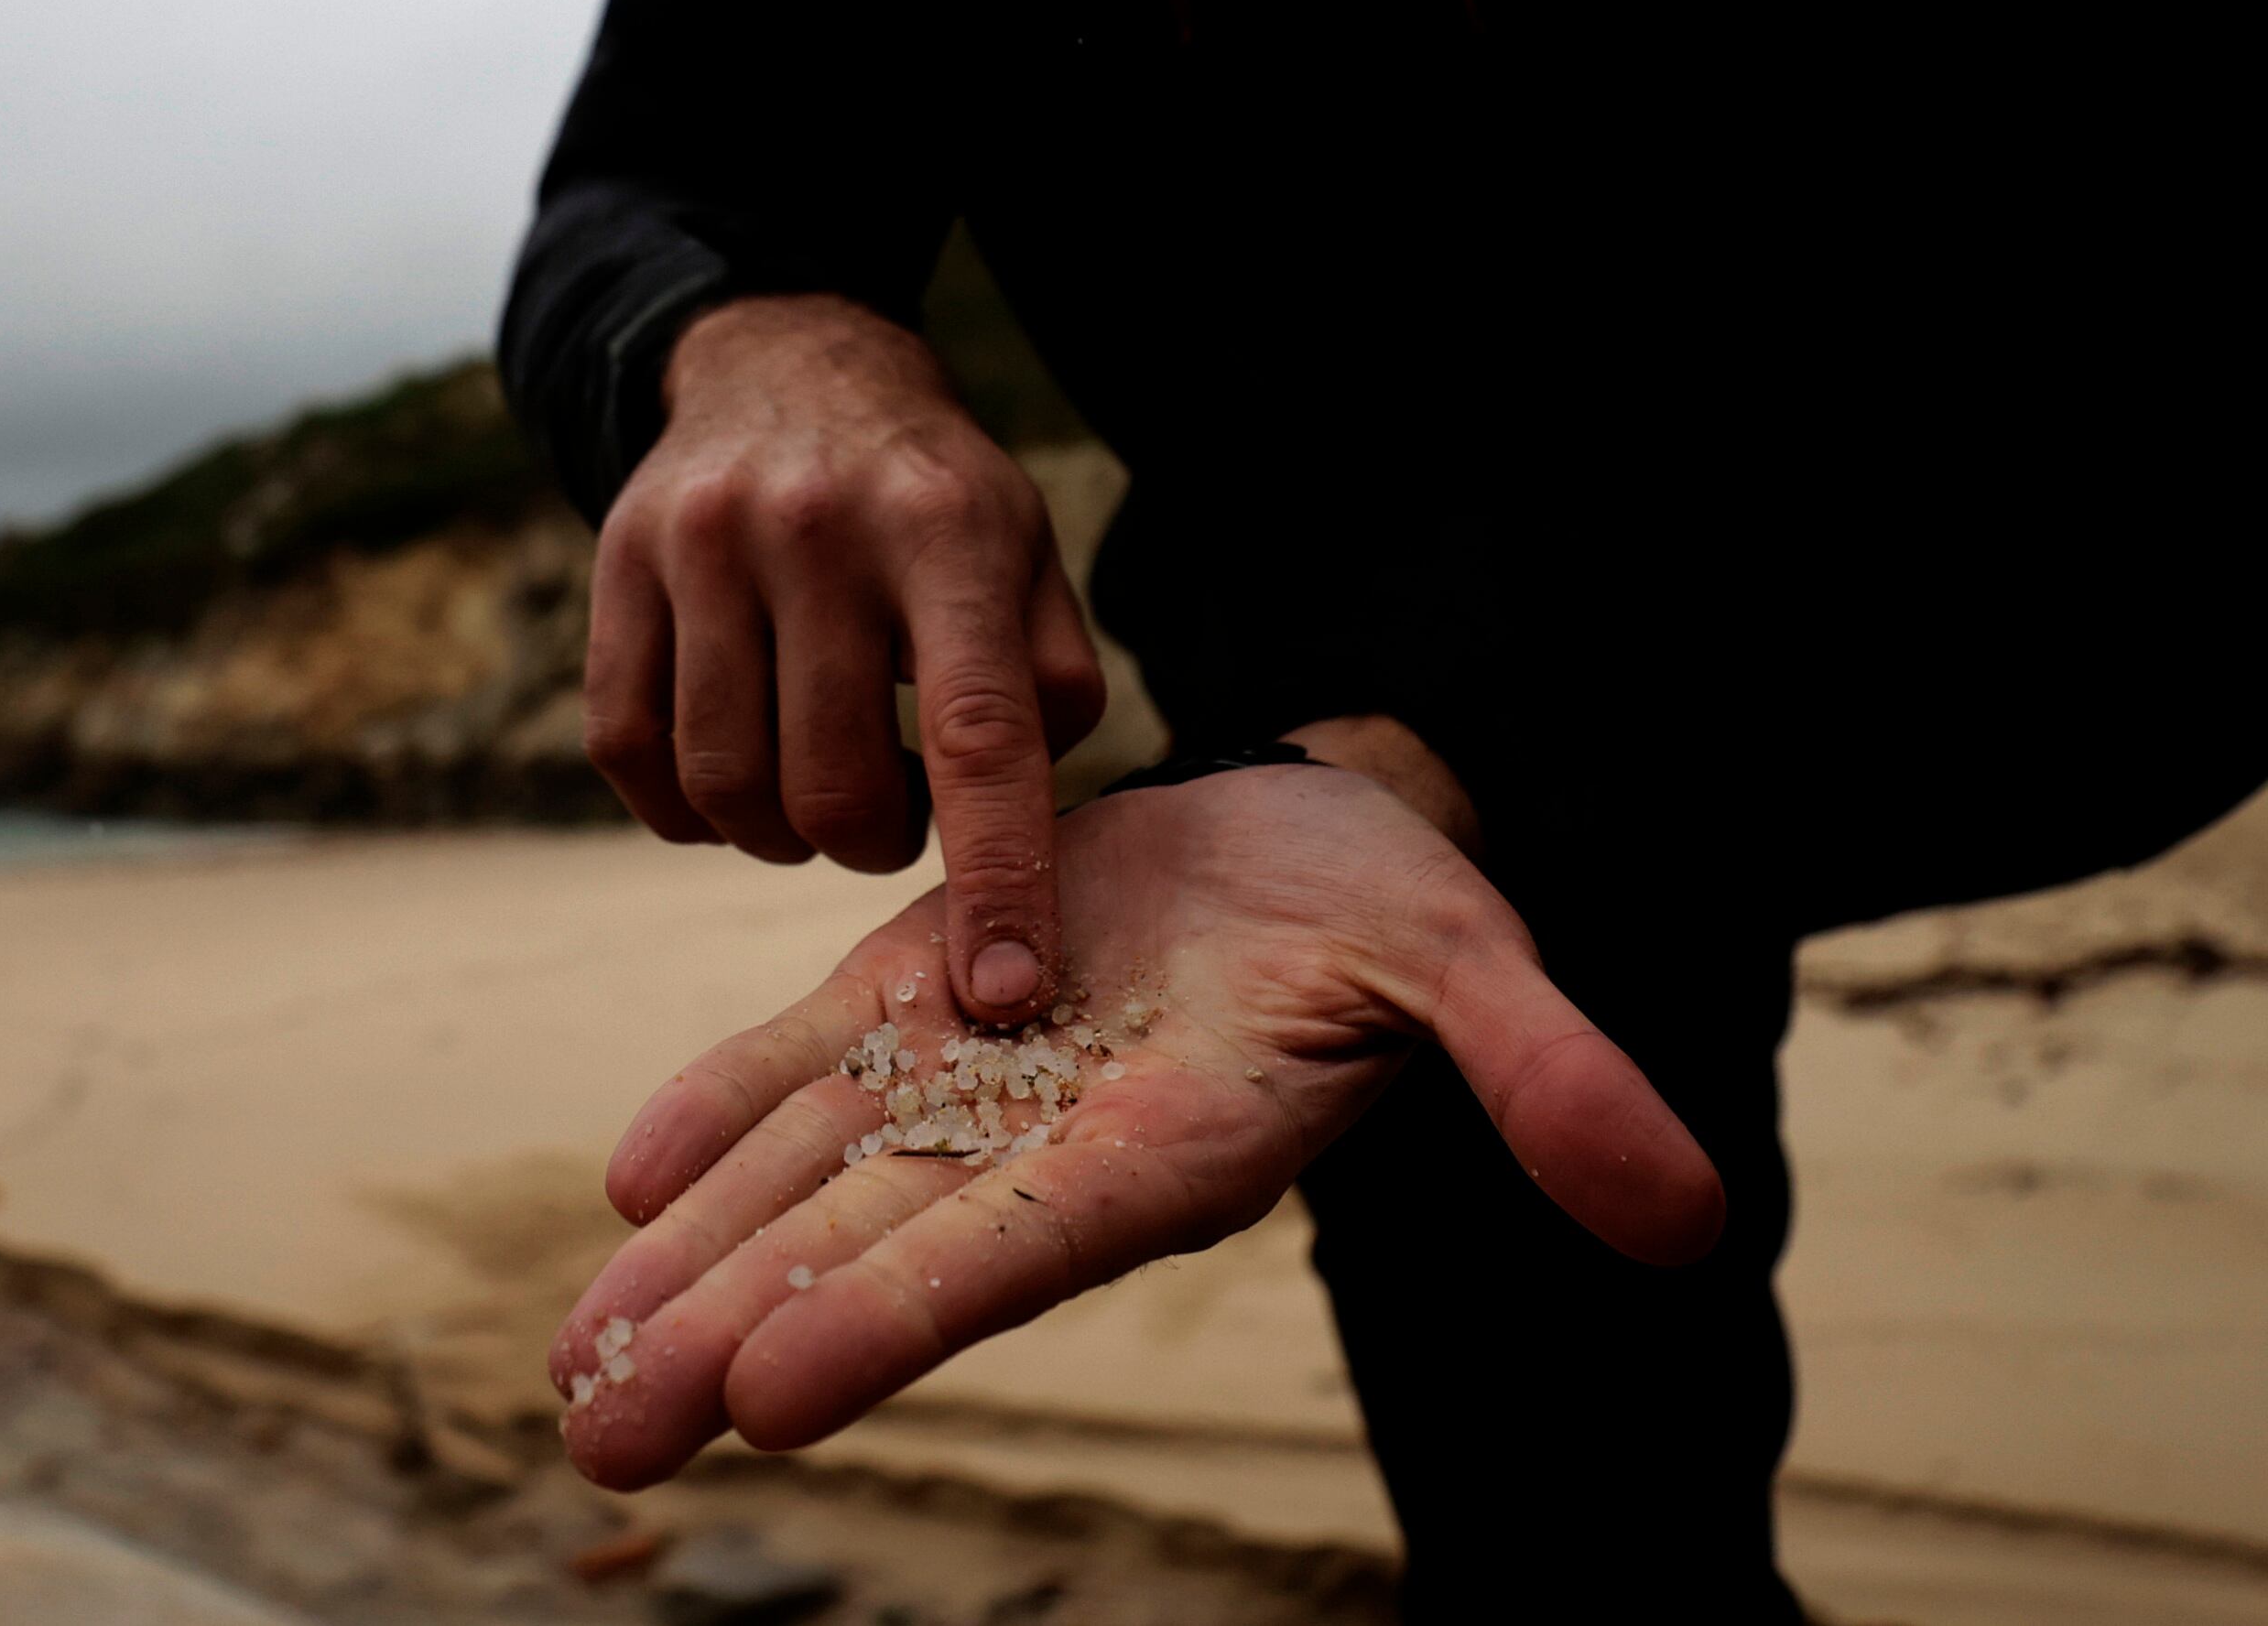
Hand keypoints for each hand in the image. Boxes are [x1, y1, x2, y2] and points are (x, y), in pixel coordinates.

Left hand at [552, 747, 1724, 1488]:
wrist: (1306, 836)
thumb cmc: (1395, 911)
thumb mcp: (1470, 968)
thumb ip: (1545, 1083)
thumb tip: (1688, 1216)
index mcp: (1166, 1147)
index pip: (1019, 1247)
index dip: (904, 1314)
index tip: (775, 1393)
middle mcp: (1046, 1137)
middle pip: (876, 1247)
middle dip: (743, 1335)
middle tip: (609, 1432)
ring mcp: (967, 1067)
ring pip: (811, 1174)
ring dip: (696, 1262)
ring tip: (579, 1362)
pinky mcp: (919, 992)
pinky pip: (805, 1062)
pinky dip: (723, 1111)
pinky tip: (632, 1180)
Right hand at [583, 293, 1103, 1021]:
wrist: (786, 366)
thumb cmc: (930, 499)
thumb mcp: (1026, 554)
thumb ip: (1052, 685)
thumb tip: (1027, 835)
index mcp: (947, 533)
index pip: (980, 738)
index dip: (997, 877)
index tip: (1005, 989)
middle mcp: (816, 530)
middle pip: (832, 787)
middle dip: (870, 845)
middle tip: (891, 811)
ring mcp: (700, 544)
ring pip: (724, 786)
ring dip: (779, 831)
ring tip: (818, 782)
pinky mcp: (614, 567)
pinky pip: (631, 754)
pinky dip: (686, 805)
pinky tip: (736, 768)